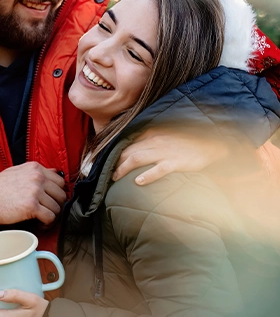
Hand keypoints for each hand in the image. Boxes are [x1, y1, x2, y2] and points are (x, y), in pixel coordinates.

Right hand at [0, 163, 65, 225]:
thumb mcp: (18, 171)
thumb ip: (36, 172)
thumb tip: (55, 172)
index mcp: (35, 168)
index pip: (60, 180)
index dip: (57, 193)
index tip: (52, 200)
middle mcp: (37, 177)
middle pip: (61, 194)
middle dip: (56, 205)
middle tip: (48, 211)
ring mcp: (35, 191)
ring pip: (57, 207)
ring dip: (51, 216)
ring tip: (42, 219)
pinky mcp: (31, 207)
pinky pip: (50, 217)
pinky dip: (47, 224)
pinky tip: (40, 224)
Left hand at [113, 127, 228, 184]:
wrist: (211, 143)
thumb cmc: (188, 142)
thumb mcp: (166, 135)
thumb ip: (150, 140)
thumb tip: (134, 150)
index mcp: (152, 134)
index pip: (127, 142)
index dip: (114, 152)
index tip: (104, 161)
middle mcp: (155, 141)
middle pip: (128, 151)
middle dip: (114, 162)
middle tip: (106, 174)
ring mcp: (165, 151)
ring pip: (138, 158)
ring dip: (123, 168)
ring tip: (115, 177)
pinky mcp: (176, 162)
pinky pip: (159, 169)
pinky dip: (148, 175)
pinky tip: (138, 182)